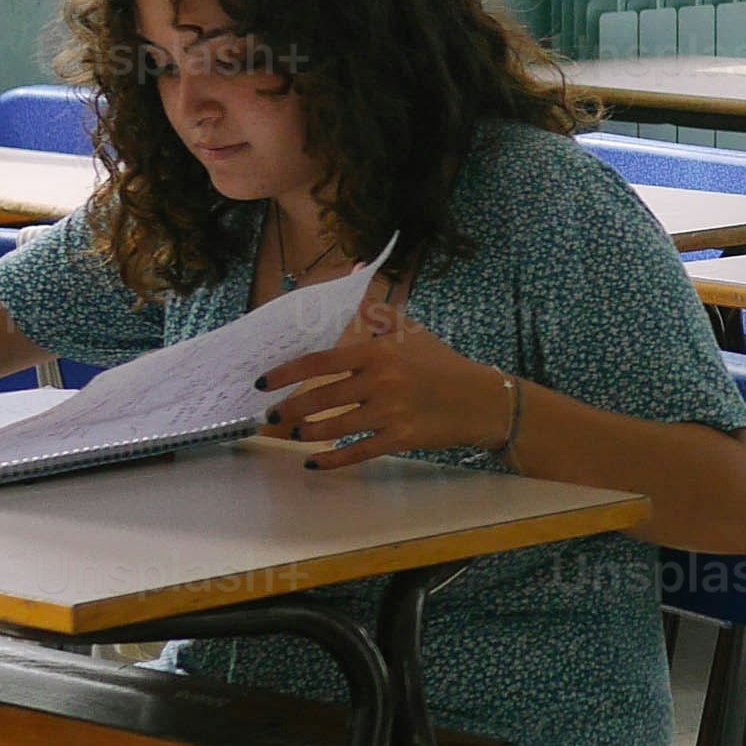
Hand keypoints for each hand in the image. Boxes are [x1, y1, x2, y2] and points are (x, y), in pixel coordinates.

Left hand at [257, 293, 510, 468]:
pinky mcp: (400, 439)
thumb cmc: (442, 364)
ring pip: (334, 427)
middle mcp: (381, 382)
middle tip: (272, 414)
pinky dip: (331, 460)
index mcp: (379, 353)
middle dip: (290, 408)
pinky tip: (313, 461)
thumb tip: (356, 283)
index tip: (264, 382)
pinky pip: (356, 452)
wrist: (480, 400)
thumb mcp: (413, 332)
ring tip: (292, 433)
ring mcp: (390, 413)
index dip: (287, 372)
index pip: (321, 361)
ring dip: (306, 432)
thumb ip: (379, 314)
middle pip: (321, 397)